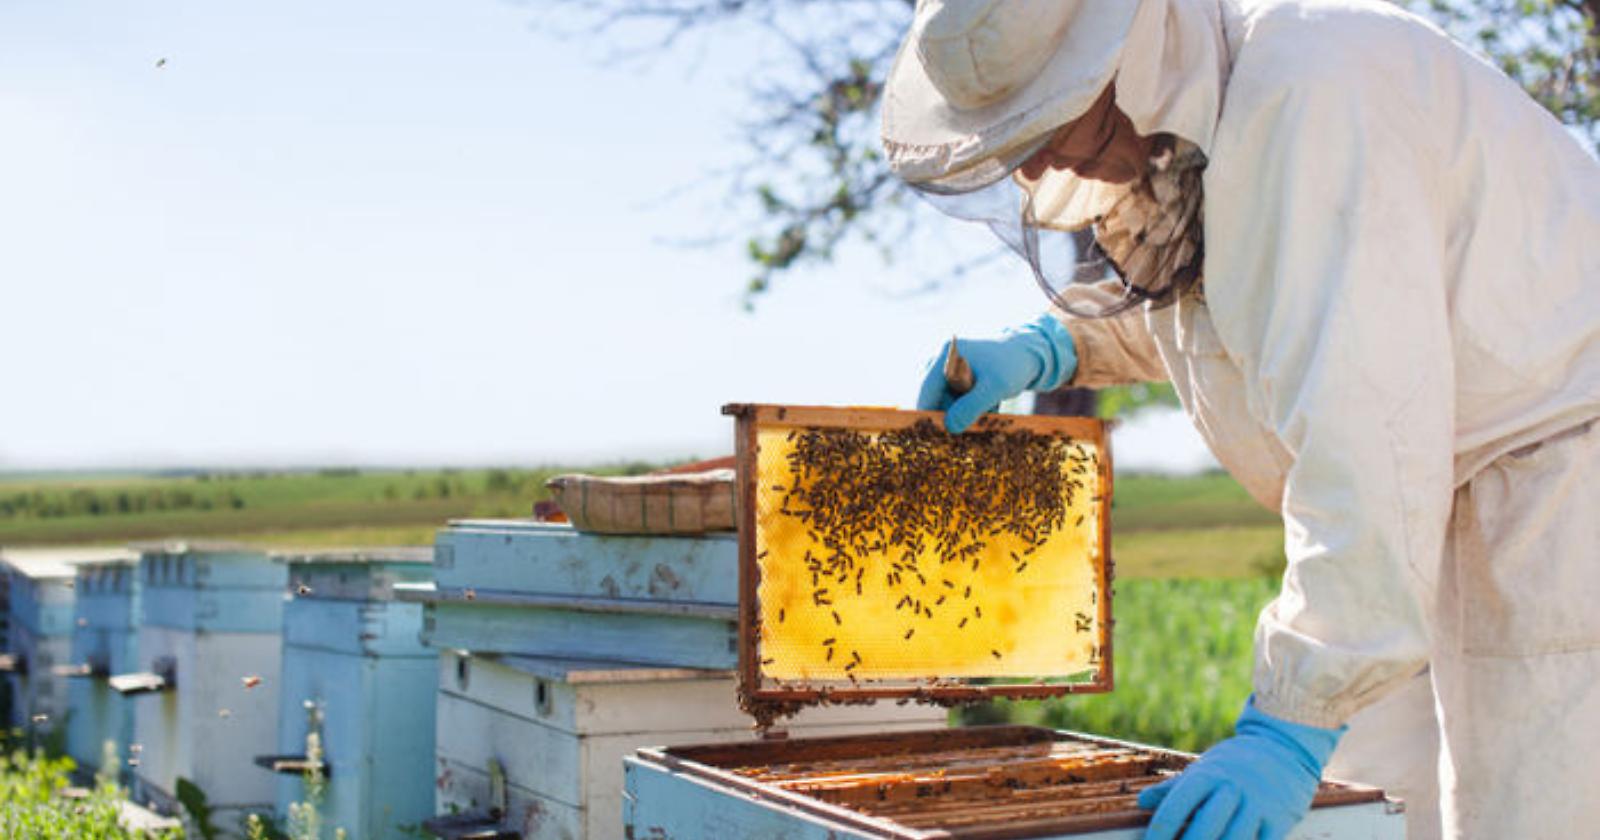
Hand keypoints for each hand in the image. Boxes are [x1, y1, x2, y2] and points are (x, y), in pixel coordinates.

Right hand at [915, 314, 1076, 433]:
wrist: (1030, 352)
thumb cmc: (1013, 366)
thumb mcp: (995, 388)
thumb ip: (971, 407)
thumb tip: (949, 428)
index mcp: (945, 357)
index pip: (925, 393)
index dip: (928, 417)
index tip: (938, 438)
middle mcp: (940, 360)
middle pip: (933, 398)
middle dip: (951, 415)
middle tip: (973, 427)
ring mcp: (947, 368)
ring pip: (945, 400)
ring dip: (963, 412)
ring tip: (989, 410)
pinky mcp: (955, 375)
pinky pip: (954, 398)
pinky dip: (968, 407)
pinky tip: (988, 405)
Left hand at [1138, 698, 1343, 839]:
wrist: (1283, 748)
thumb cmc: (1234, 765)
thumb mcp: (1202, 769)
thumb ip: (1173, 788)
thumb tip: (1142, 801)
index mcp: (1206, 776)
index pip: (1175, 807)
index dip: (1159, 833)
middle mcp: (1231, 788)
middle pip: (1204, 829)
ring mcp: (1258, 804)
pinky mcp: (1280, 819)